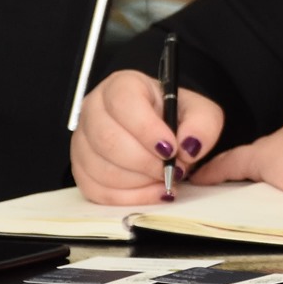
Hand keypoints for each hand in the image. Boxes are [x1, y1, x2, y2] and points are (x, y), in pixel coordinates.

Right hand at [70, 70, 223, 204]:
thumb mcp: (200, 113)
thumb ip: (202, 125)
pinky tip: (151, 191)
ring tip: (164, 178)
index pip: (122, 103)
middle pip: (108, 140)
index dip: (146, 129)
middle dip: (146, 162)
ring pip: (101, 169)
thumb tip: (189, 146)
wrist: (163, 133)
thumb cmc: (174, 118)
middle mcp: (94, 109)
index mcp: (121, 86)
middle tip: (173, 169)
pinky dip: (128, 197)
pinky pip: (97, 191)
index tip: (171, 148)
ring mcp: (83, 140)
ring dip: (139, 181)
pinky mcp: (80, 169)